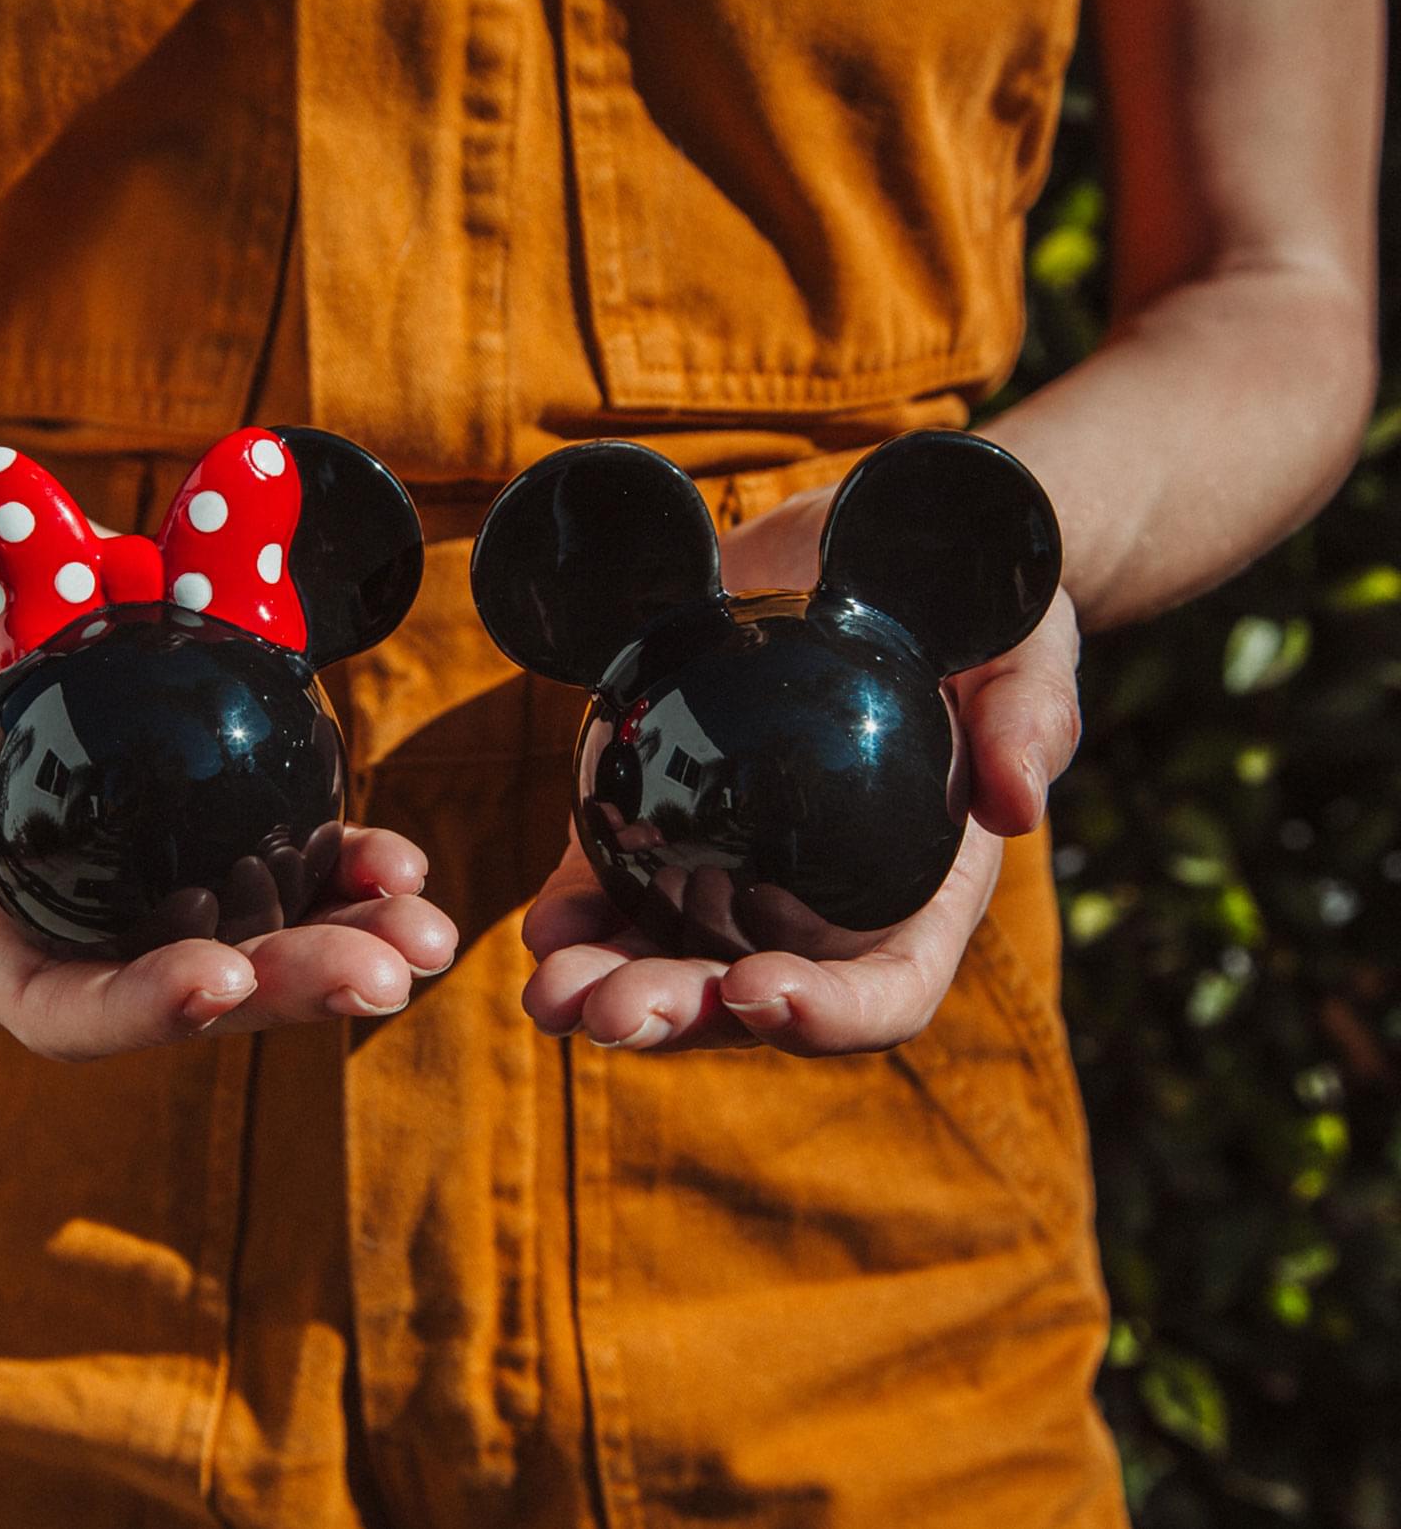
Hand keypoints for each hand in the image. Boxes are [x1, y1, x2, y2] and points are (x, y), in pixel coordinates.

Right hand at [0, 601, 457, 1059]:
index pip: (59, 1006)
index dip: (139, 1008)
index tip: (220, 978)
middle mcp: (76, 932)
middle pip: (190, 992)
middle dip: (292, 989)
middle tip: (385, 971)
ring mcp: (148, 894)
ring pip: (259, 945)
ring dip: (349, 943)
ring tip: (427, 932)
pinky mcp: (206, 842)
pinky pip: (283, 873)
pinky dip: (347, 873)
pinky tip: (403, 865)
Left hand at [519, 487, 1081, 1055]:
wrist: (868, 557)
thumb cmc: (970, 615)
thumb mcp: (1023, 645)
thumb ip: (1032, 715)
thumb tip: (1018, 806)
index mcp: (918, 898)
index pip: (883, 992)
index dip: (824, 1013)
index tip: (755, 989)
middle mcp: (824, 912)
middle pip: (750, 1000)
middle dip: (681, 1017)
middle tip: (613, 1012)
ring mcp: (740, 882)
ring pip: (673, 961)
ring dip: (611, 988)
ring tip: (552, 993)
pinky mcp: (672, 828)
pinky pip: (618, 889)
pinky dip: (578, 916)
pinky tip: (541, 931)